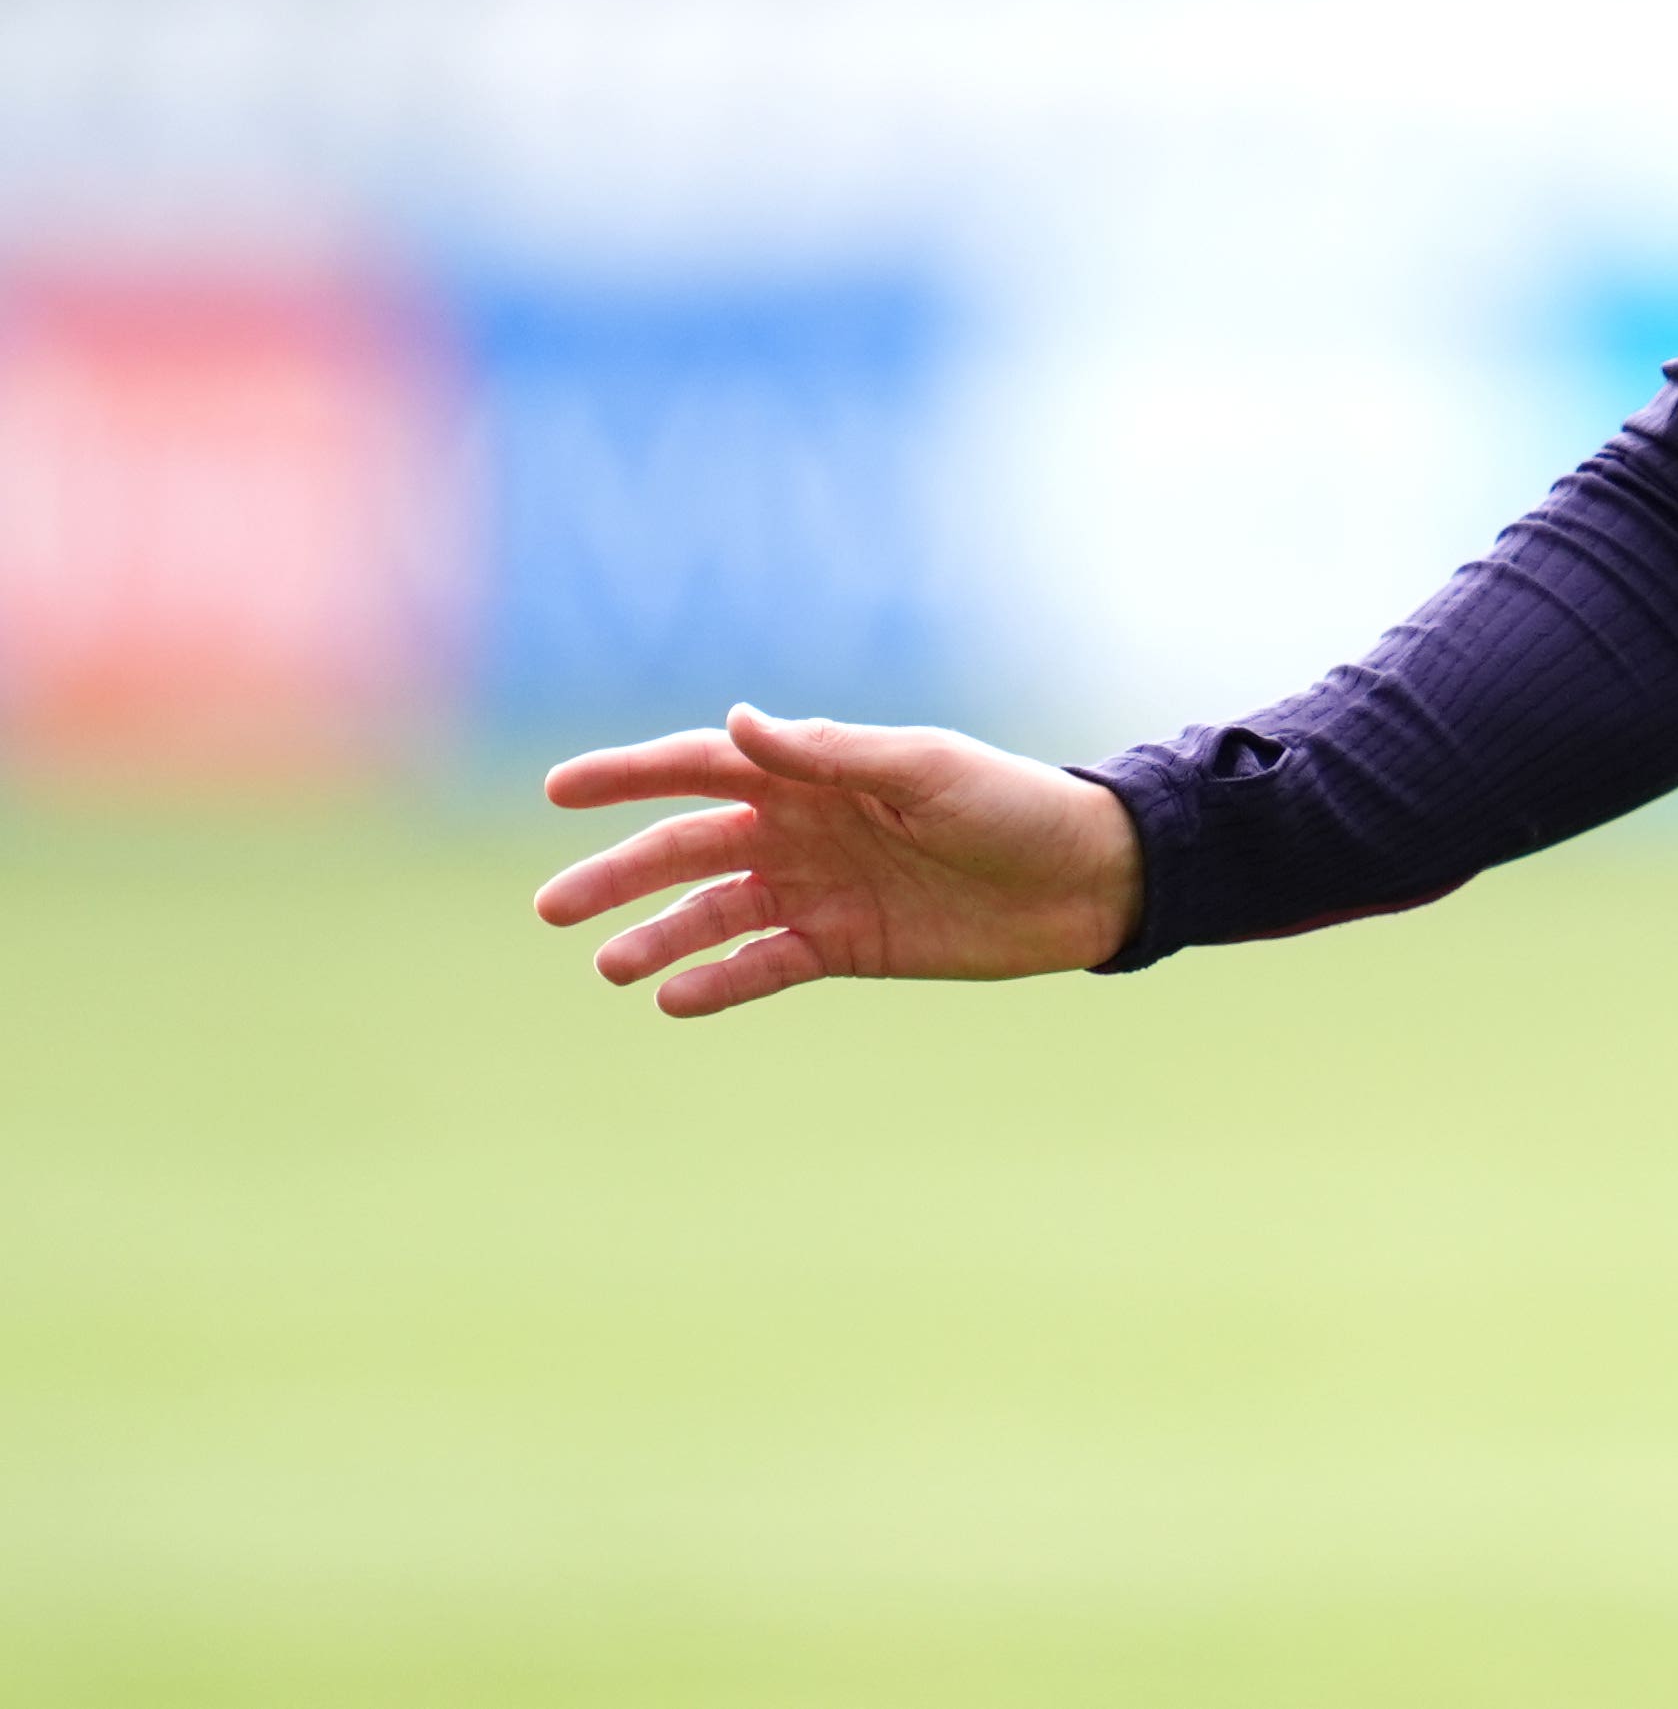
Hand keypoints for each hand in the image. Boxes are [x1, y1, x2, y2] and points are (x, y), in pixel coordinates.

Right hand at [532, 704, 1145, 1016]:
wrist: (1084, 878)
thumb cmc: (1010, 805)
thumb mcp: (924, 770)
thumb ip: (828, 753)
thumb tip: (738, 721)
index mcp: (814, 772)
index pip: (701, 766)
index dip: (628, 773)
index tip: (558, 791)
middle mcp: (802, 827)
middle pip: (686, 848)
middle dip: (617, 874)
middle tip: (550, 909)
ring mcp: (818, 888)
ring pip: (712, 913)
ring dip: (657, 938)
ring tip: (609, 969)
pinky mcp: (845, 944)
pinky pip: (764, 965)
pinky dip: (719, 983)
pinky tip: (674, 1000)